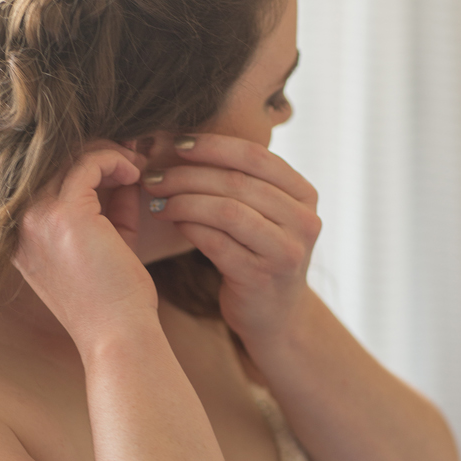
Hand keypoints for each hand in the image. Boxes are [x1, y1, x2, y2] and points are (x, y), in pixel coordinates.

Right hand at [12, 144, 156, 343]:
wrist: (117, 334)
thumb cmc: (114, 298)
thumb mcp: (107, 242)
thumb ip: (110, 207)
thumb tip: (123, 173)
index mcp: (21, 236)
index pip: (47, 179)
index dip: (85, 163)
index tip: (120, 163)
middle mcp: (19, 224)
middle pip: (55, 162)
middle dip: (96, 153)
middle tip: (132, 156)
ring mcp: (36, 218)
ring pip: (70, 157)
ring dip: (107, 154)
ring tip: (136, 166)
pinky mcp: (63, 214)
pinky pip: (88, 163)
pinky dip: (114, 160)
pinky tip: (135, 174)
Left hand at [139, 134, 320, 349]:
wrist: (276, 316)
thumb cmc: (261, 253)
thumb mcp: (269, 214)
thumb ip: (246, 182)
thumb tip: (187, 144)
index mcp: (305, 195)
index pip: (257, 156)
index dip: (214, 146)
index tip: (178, 144)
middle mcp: (303, 221)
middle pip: (238, 183)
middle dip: (189, 174)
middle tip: (155, 175)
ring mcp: (285, 252)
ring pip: (226, 211)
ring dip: (184, 200)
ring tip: (157, 199)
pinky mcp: (259, 278)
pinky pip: (216, 243)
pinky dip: (188, 227)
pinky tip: (171, 221)